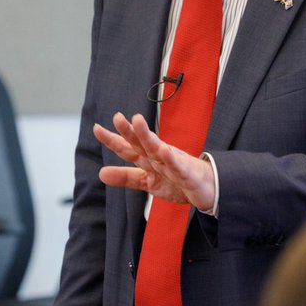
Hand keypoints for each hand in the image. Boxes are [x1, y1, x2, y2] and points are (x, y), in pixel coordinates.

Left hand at [94, 112, 215, 211]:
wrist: (208, 189)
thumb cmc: (178, 181)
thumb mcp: (148, 182)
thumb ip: (126, 177)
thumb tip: (101, 173)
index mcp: (148, 159)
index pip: (128, 148)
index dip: (113, 139)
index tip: (97, 128)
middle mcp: (159, 157)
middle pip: (142, 143)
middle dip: (130, 131)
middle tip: (117, 117)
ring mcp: (174, 164)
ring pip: (158, 149)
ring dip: (148, 136)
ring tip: (137, 121)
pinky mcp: (187, 175)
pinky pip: (179, 167)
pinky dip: (172, 159)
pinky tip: (165, 150)